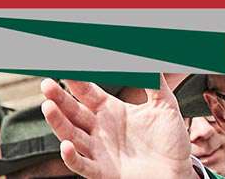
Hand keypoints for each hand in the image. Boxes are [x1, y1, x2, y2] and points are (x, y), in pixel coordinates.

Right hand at [40, 77, 193, 178]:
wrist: (177, 171)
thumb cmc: (170, 139)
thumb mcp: (164, 106)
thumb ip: (155, 83)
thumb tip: (150, 58)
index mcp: (111, 111)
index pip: (86, 92)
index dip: (75, 79)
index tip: (64, 65)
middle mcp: (100, 129)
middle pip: (73, 111)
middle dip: (59, 98)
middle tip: (46, 84)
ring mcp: (98, 150)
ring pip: (70, 135)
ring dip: (58, 122)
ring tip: (47, 106)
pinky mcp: (102, 171)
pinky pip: (81, 164)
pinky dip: (71, 156)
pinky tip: (65, 145)